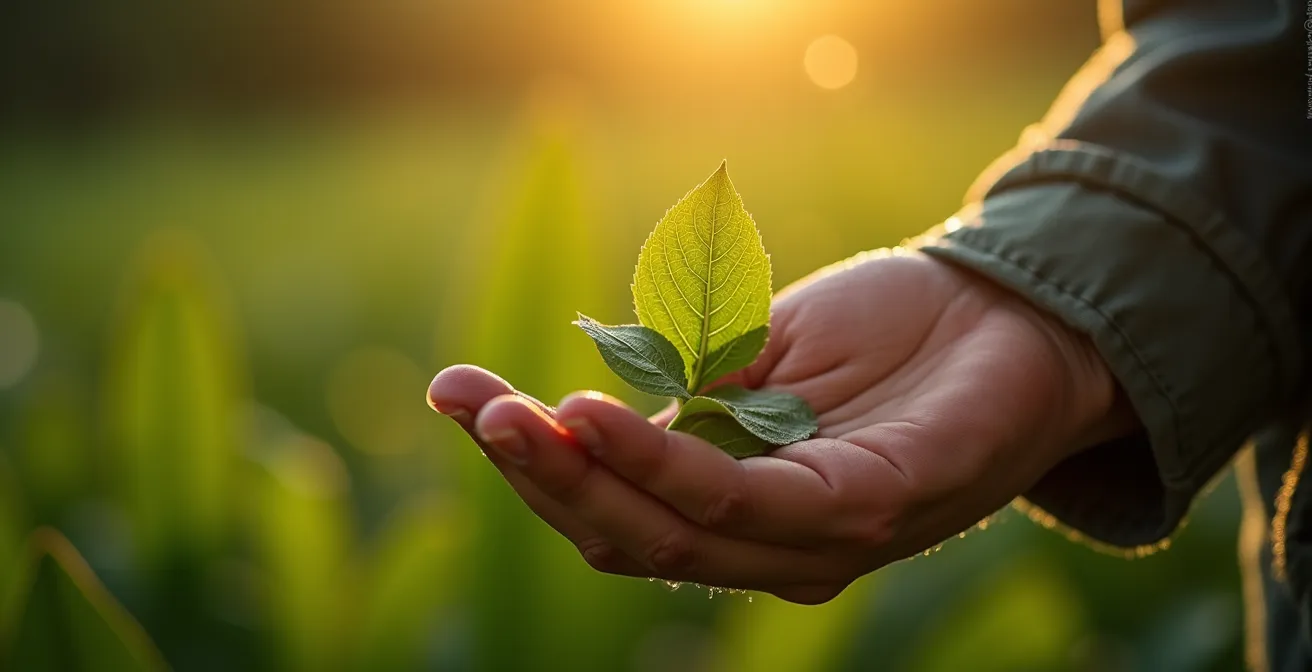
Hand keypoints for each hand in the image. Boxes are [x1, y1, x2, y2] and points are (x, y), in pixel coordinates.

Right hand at [427, 249, 1130, 603]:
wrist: (1019, 308)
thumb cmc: (888, 339)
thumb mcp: (757, 361)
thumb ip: (678, 401)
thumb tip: (573, 414)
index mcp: (738, 512)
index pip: (614, 511)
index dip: (530, 464)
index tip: (454, 395)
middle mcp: (770, 546)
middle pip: (624, 538)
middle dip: (535, 478)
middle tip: (468, 408)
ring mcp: (819, 539)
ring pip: (668, 535)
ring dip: (578, 476)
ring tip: (511, 416)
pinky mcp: (870, 506)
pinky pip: (744, 501)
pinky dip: (660, 464)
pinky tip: (596, 416)